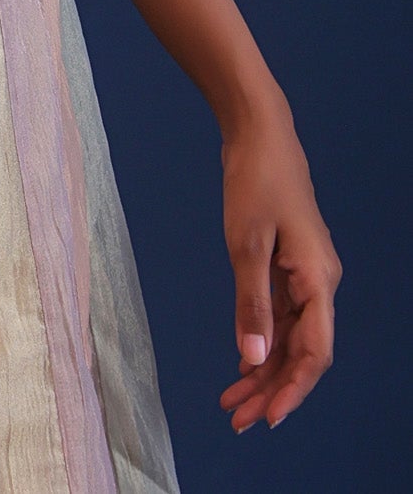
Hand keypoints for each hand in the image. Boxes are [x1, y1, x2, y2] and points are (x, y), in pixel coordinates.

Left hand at [218, 104, 340, 432]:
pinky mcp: (289, 265)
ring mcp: (305, 275)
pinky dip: (262, 340)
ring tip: (233, 402)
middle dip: (273, 389)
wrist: (259, 134)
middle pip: (302, 352)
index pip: (314, 352)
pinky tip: (243, 364)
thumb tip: (254, 357)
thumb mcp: (246, 243)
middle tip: (238, 419)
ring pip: (290, 337)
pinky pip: (280, 316)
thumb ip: (251, 302)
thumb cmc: (255, 181)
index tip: (268, 419)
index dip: (293, 389)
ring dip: (264, 369)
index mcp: (319, 280)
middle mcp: (319, 283)